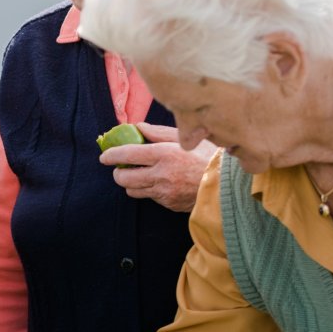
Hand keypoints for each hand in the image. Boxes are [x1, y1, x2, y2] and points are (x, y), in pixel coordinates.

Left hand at [99, 122, 217, 211]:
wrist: (227, 183)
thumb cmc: (208, 156)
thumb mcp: (185, 138)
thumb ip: (158, 132)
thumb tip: (138, 127)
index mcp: (164, 154)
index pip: (128, 154)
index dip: (112, 155)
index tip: (105, 156)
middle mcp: (161, 174)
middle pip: (123, 178)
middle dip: (118, 173)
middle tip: (122, 167)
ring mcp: (164, 192)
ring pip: (132, 191)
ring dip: (131, 183)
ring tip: (140, 175)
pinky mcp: (168, 204)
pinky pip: (149, 198)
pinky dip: (149, 190)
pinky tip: (159, 182)